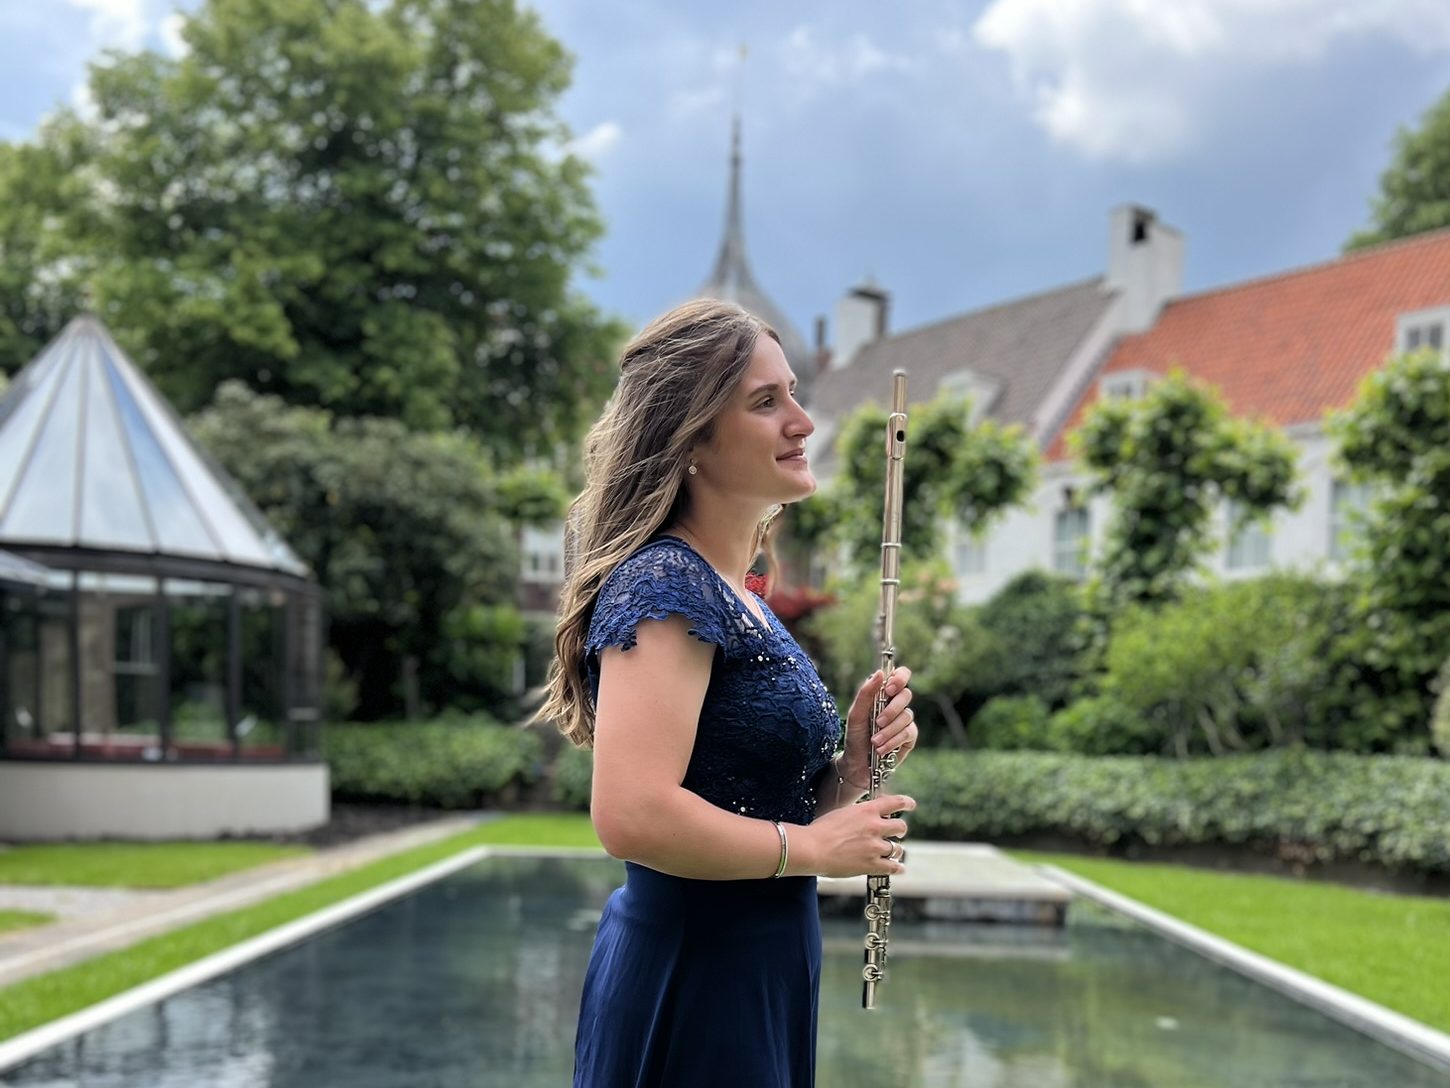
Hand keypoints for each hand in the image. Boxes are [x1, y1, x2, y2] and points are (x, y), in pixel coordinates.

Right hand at [797, 794, 914, 877]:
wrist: (813, 848)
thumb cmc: (821, 830)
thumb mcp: (842, 813)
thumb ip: (857, 815)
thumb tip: (864, 818)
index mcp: (867, 810)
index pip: (895, 802)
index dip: (907, 802)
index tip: (911, 804)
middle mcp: (875, 827)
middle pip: (900, 827)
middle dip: (900, 830)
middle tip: (897, 832)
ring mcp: (875, 847)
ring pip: (897, 848)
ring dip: (895, 850)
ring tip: (893, 851)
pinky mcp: (871, 864)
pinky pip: (892, 867)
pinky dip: (897, 868)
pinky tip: (899, 868)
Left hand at [840, 666, 918, 784]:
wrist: (857, 763)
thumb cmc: (855, 736)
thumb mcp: (856, 714)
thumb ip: (866, 693)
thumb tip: (879, 672)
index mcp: (884, 694)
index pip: (900, 675)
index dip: (899, 678)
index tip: (889, 689)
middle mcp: (896, 704)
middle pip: (906, 695)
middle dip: (891, 709)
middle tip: (878, 721)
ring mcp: (904, 720)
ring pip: (906, 716)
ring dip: (888, 730)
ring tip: (874, 741)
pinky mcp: (910, 736)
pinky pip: (908, 732)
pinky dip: (893, 741)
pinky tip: (881, 749)